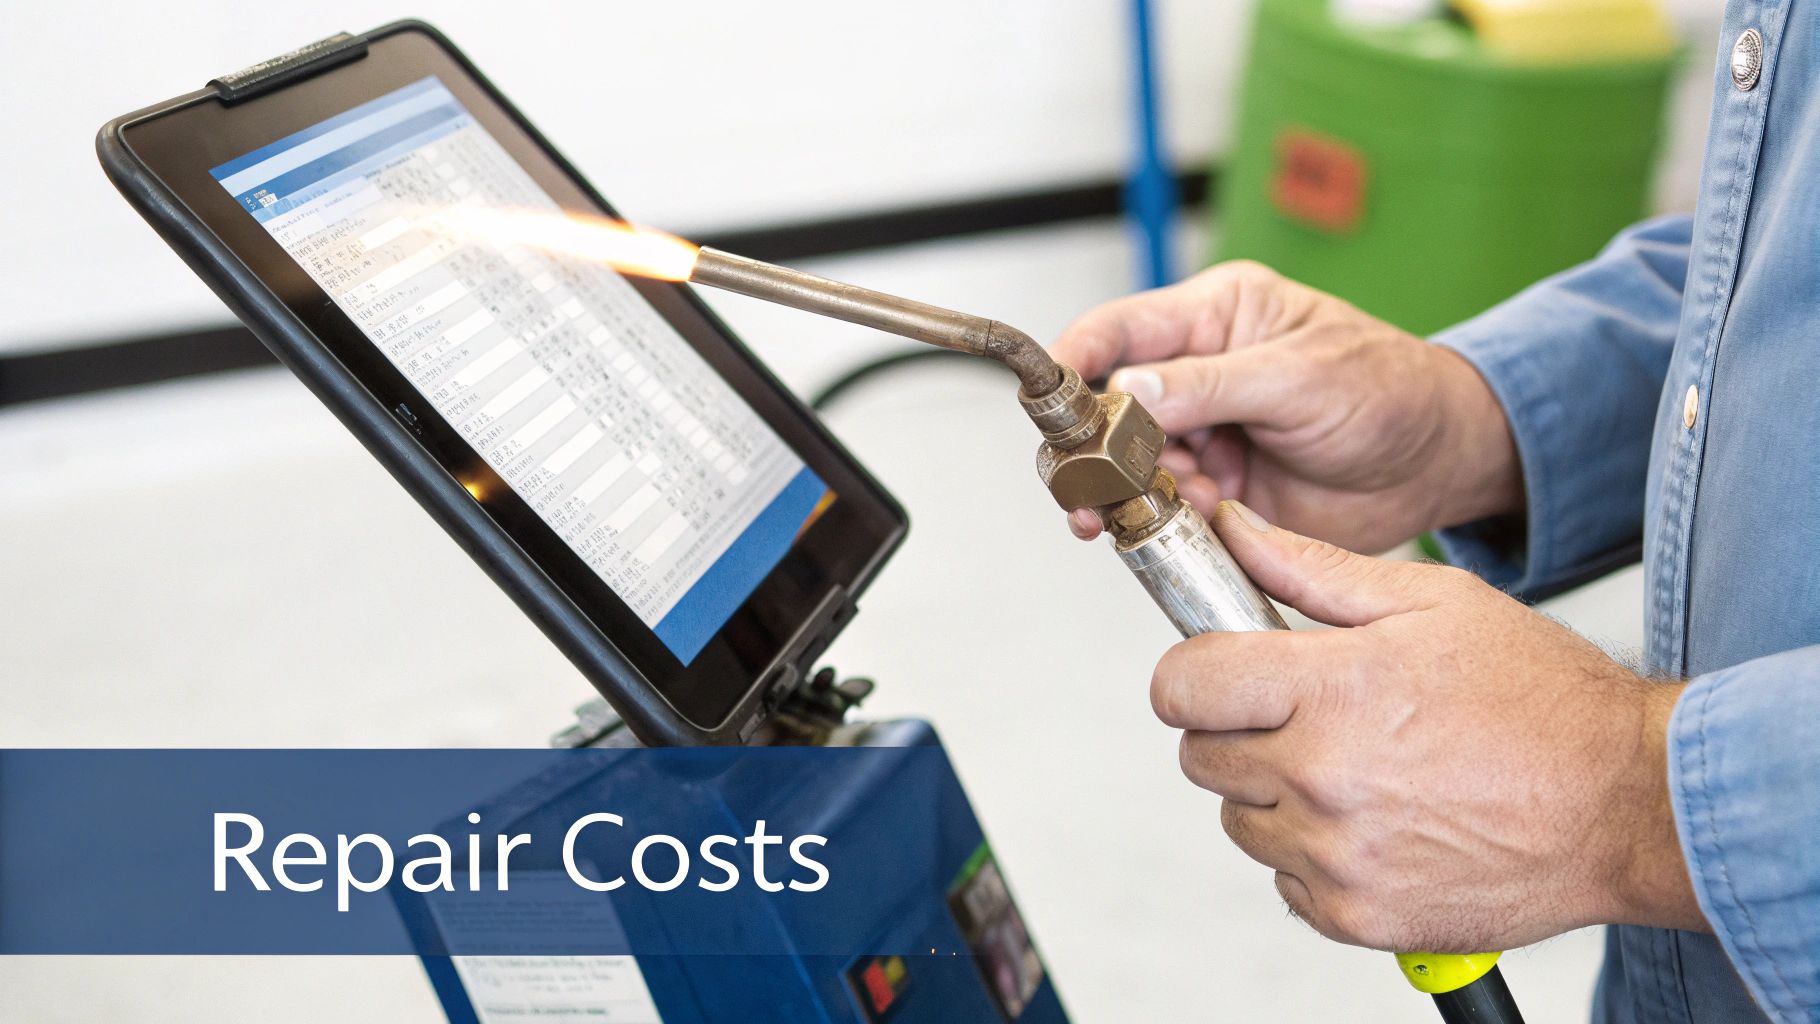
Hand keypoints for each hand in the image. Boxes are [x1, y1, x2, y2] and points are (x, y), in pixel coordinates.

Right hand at [1049, 261, 1520, 553]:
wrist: (1438, 464)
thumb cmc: (1391, 390)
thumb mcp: (1300, 376)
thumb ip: (1209, 384)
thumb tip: (1131, 388)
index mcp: (1215, 317)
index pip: (1118, 329)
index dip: (1074, 361)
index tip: (1049, 398)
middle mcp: (1196, 375)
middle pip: (1106, 405)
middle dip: (1089, 445)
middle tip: (1083, 481)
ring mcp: (1202, 436)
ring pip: (1125, 465)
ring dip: (1125, 491)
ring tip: (1138, 510)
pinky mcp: (1213, 491)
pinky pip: (1159, 509)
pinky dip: (1153, 523)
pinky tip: (1168, 526)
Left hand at [1152, 500, 1704, 952]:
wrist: (1628, 805)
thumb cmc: (1543, 701)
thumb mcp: (1430, 602)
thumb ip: (1311, 569)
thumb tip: (1234, 531)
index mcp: (1330, 689)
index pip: (1181, 686)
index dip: (1193, 673)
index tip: (1221, 672)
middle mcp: (1322, 776)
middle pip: (1200, 754)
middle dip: (1238, 728)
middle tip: (1309, 715)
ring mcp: (1335, 854)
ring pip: (1239, 819)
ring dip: (1275, 794)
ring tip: (1359, 769)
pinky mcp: (1355, 913)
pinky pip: (1284, 880)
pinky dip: (1315, 854)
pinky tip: (1379, 821)